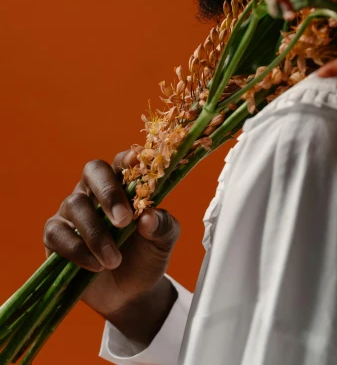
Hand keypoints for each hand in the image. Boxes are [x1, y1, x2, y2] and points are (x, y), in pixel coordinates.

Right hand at [43, 150, 179, 344]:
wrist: (128, 294)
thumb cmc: (146, 256)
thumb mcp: (163, 242)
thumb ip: (162, 226)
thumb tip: (148, 217)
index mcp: (123, 184)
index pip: (121, 162)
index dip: (127, 159)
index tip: (136, 161)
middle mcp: (95, 191)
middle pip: (93, 171)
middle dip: (108, 192)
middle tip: (124, 220)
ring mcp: (72, 212)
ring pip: (75, 204)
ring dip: (96, 233)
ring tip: (114, 260)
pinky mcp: (55, 235)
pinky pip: (57, 233)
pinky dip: (77, 249)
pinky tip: (95, 266)